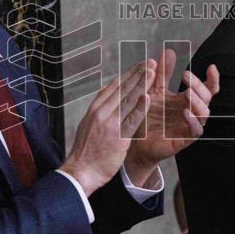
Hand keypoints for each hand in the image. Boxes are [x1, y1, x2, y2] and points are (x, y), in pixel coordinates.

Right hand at [62, 61, 153, 195]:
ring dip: (142, 84)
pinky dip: (140, 107)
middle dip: (138, 74)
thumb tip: (103, 89)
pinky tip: (149, 96)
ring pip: (128, 99)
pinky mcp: (117, 137)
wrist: (80, 171)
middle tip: (151, 62)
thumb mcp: (87, 123)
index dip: (129, 74)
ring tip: (153, 72)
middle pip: (122, 88)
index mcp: (95, 108)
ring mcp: (109, 123)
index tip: (140, 65)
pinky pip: (131, 119)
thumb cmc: (86, 151)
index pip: (114, 86)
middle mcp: (101, 112)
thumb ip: (98, 107)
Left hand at [124, 48, 219, 186]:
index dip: (212, 79)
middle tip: (185, 76)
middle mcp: (192, 112)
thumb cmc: (146, 115)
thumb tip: (169, 50)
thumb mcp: (154, 90)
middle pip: (207, 98)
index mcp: (187, 99)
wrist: (135, 140)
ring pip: (204, 114)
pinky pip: (196, 131)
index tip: (211, 67)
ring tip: (187, 93)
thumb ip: (162, 73)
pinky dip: (192, 121)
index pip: (207, 88)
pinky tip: (185, 112)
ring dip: (198, 102)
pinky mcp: (184, 139)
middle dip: (200, 85)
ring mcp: (189, 126)